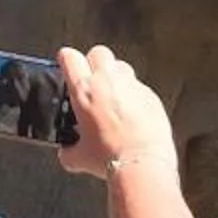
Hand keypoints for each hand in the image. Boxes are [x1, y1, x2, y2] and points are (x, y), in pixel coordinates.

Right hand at [54, 46, 177, 179]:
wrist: (142, 164)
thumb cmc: (110, 158)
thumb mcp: (79, 158)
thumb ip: (68, 150)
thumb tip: (67, 153)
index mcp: (84, 91)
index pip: (70, 57)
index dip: (67, 60)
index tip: (67, 65)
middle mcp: (108, 81)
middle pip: (98, 52)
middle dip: (93, 63)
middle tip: (92, 80)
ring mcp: (132, 86)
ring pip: (121, 66)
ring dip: (115, 76)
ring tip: (113, 96)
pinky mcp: (151, 95)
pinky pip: (139, 87)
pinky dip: (134, 96)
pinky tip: (132, 114)